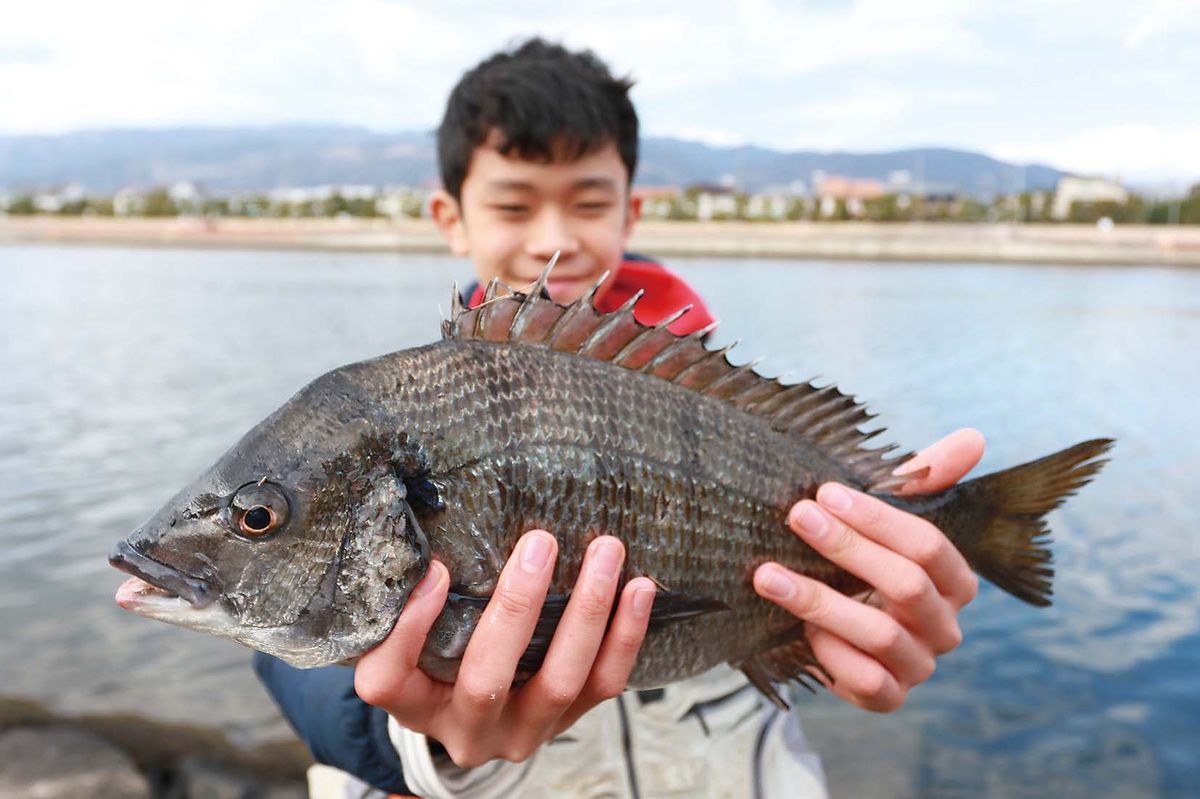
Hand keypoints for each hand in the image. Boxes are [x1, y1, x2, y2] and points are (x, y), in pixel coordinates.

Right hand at [354, 532, 656, 766]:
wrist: (474, 709)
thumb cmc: (433, 657)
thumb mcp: (406, 637)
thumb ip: (404, 604)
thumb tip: (430, 554)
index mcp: (413, 707)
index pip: (389, 679)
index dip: (411, 629)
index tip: (437, 570)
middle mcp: (468, 732)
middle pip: (488, 681)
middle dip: (518, 608)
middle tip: (540, 542)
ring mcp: (523, 732)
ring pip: (560, 682)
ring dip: (589, 613)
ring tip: (606, 553)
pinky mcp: (568, 720)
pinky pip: (604, 683)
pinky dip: (625, 634)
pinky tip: (640, 588)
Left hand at [752, 428, 984, 711]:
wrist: (829, 628)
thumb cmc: (861, 562)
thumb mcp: (884, 520)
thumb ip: (923, 480)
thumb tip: (973, 437)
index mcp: (955, 581)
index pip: (928, 545)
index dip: (877, 518)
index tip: (825, 492)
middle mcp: (945, 626)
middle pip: (906, 585)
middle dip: (846, 548)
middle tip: (796, 517)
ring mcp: (919, 666)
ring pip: (881, 635)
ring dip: (820, 601)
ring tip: (767, 574)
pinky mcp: (888, 698)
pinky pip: (867, 682)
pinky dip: (831, 654)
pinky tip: (796, 629)